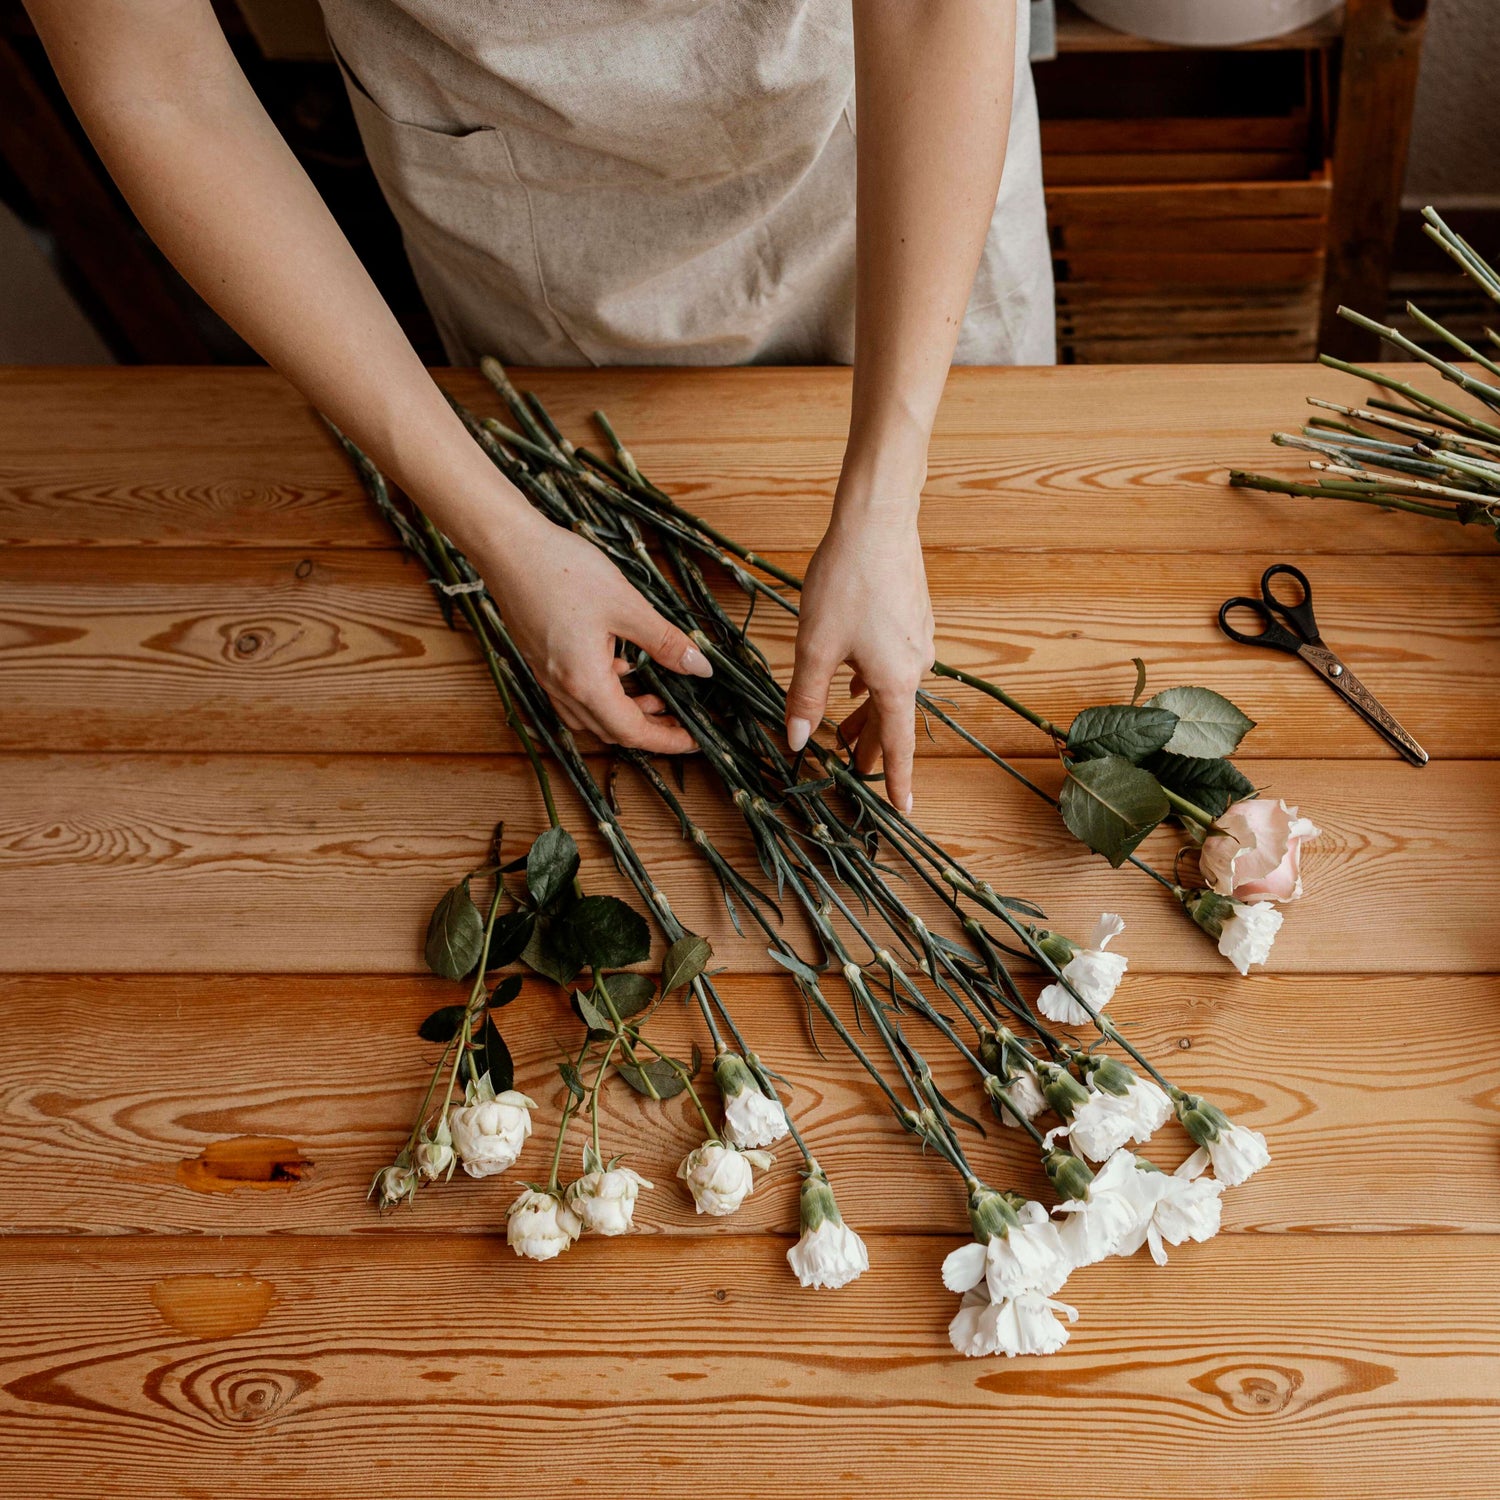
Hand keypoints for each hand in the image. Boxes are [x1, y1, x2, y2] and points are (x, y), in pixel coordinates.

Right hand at [472, 513, 711, 752]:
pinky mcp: (542, 659)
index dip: (666, 740)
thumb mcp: (626, 605)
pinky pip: (575, 695)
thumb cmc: (561, 570)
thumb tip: (699, 666)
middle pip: (611, 731)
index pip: (632, 731)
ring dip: (625, 715)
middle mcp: (562, 688)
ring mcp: (548, 675)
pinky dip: (603, 695)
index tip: (693, 740)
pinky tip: (620, 669)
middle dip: (649, 731)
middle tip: (681, 721)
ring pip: (591, 716)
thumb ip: (664, 641)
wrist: (507, 546)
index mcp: (585, 682)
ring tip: (657, 697)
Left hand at [784, 497, 934, 811]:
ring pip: (891, 690)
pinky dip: (874, 682)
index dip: (896, 780)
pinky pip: (893, 664)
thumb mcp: (815, 647)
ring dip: (868, 713)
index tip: (904, 810)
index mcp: (894, 681)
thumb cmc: (847, 582)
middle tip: (855, 773)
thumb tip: (799, 741)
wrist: (878, 523)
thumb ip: (807, 697)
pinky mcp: (912, 617)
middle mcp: (915, 666)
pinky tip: (855, 679)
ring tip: (846, 731)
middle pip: (891, 719)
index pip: (895, 745)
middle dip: (871, 747)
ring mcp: (917, 640)